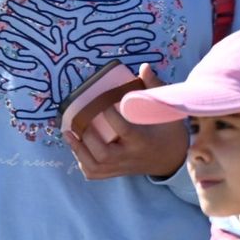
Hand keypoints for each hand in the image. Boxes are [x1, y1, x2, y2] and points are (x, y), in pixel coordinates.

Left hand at [67, 63, 187, 179]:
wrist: (171, 159)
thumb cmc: (169, 132)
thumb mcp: (167, 111)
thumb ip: (155, 88)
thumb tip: (143, 66)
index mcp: (144, 141)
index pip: (124, 130)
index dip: (110, 116)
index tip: (104, 103)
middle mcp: (131, 157)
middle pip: (104, 152)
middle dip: (88, 137)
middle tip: (81, 119)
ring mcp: (121, 168)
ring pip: (95, 165)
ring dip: (78, 150)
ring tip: (68, 133)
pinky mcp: (116, 173)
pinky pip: (94, 172)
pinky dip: (82, 161)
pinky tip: (76, 148)